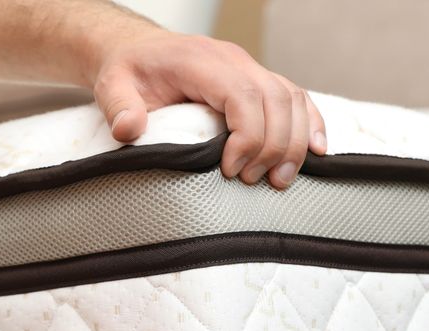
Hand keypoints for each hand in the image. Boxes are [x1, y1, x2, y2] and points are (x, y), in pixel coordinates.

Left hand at [88, 31, 326, 189]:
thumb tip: (128, 130)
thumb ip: (119, 107)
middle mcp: (234, 60)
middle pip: (276, 100)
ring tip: (278, 180)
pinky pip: (296, 98)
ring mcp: (250, 68)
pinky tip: (316, 151)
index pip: (244, 95)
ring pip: (292, 100)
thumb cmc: (129, 71)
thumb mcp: (112, 86)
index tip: (230, 169)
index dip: (247, 136)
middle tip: (251, 181)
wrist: (138, 51)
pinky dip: (310, 125)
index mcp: (202, 61)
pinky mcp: (258, 80)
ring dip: (294, 143)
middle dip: (273, 147)